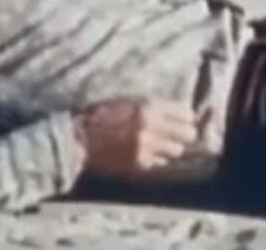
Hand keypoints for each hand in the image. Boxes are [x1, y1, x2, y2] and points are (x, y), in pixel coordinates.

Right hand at [73, 98, 198, 181]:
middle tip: (179, 135)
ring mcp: (145, 147)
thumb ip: (155, 107)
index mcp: (148, 106)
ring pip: (176, 151)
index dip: (187, 118)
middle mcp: (150, 126)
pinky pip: (160, 162)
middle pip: (187, 134)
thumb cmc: (103, 114)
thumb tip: (182, 114)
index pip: (186, 114)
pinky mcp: (139, 164)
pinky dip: (157, 159)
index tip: (185, 120)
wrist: (78, 138)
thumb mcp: (131, 101)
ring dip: (171, 148)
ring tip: (161, 145)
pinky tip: (147, 154)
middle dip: (184, 134)